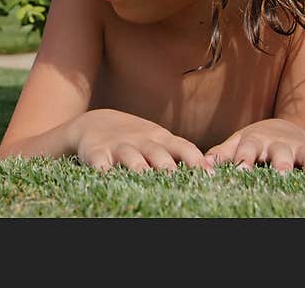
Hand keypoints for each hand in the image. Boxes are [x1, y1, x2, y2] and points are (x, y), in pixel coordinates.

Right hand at [71, 109, 211, 172]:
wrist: (92, 123)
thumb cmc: (134, 138)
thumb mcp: (157, 140)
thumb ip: (180, 152)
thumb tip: (211, 169)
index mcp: (160, 138)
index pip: (183, 147)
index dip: (196, 161)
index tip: (209, 176)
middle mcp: (141, 142)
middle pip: (158, 154)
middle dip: (169, 167)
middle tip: (180, 181)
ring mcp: (118, 147)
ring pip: (131, 158)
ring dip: (139, 168)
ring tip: (147, 179)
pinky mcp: (95, 153)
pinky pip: (99, 163)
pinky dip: (103, 171)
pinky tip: (107, 178)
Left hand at [205, 119, 304, 175]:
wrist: (286, 129)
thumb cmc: (255, 142)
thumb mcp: (238, 143)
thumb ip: (222, 152)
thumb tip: (204, 164)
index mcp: (256, 141)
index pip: (247, 149)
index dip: (243, 159)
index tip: (239, 171)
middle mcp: (279, 145)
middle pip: (280, 153)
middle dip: (280, 163)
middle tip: (280, 174)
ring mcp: (301, 150)